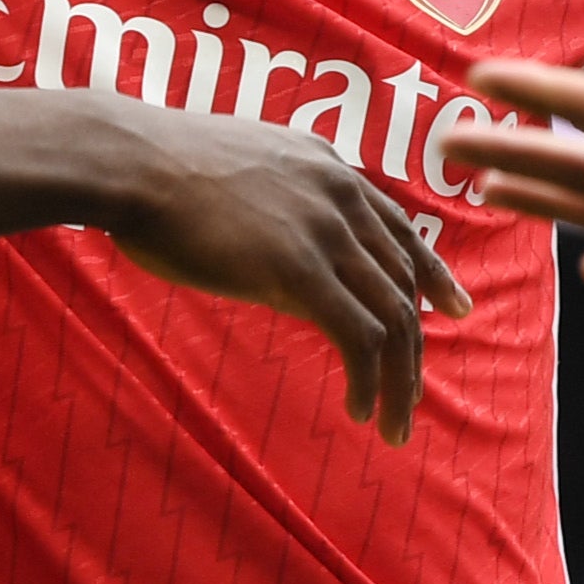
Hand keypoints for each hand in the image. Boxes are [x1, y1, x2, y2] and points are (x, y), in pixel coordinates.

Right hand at [103, 107, 472, 444]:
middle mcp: (341, 196)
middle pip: (403, 279)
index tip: (455, 307)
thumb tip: (283, 258)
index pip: (399, 228)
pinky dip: (369, 380)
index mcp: (327, 169)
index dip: (432, 273)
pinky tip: (360, 410)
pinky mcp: (299, 267)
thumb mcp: (239, 174)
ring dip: (401, 377)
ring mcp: (325, 229)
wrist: (127, 160)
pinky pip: (358, 335)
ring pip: (393, 315)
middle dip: (417, 342)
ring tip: (396, 423)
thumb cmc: (155, 171)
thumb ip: (276, 205)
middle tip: (417, 390)